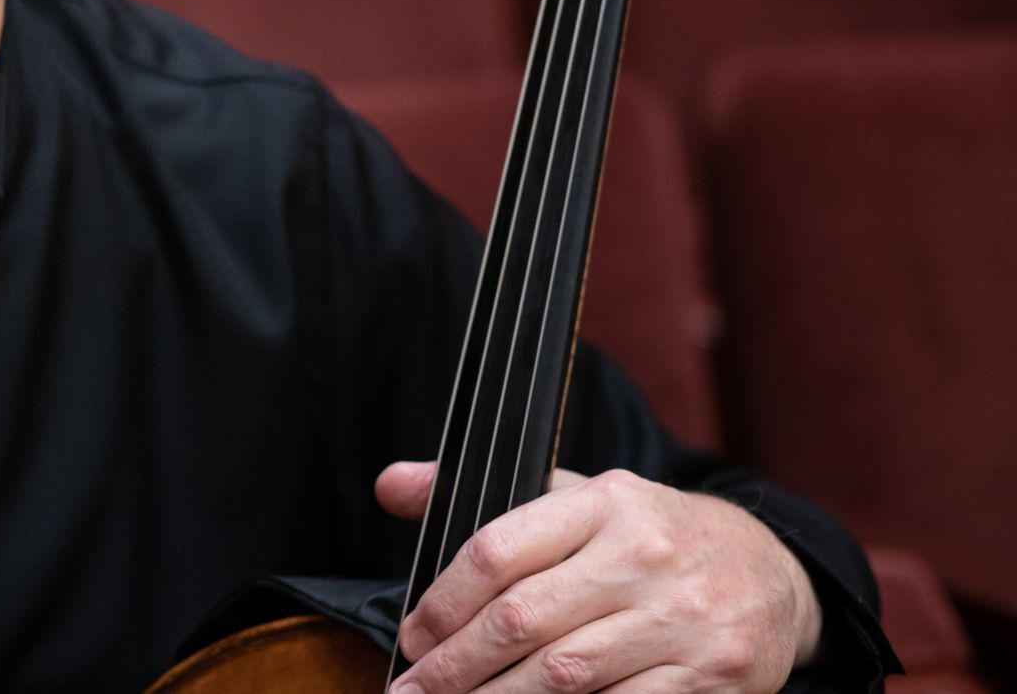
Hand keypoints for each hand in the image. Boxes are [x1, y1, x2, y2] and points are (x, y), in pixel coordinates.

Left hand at [374, 461, 821, 692]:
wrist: (769, 572)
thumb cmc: (648, 538)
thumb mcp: (575, 499)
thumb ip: (481, 497)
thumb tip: (391, 486)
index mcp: (604, 502)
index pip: (499, 549)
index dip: (444, 601)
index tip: (413, 637)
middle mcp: (644, 556)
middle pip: (524, 620)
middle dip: (456, 666)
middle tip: (413, 692)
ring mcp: (682, 620)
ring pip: (566, 676)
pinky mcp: (713, 678)